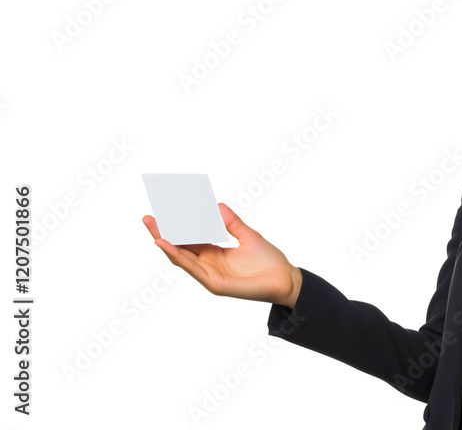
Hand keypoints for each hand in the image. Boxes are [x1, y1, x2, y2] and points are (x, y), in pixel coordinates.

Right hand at [144, 203, 301, 307]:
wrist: (285, 279)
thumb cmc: (269, 261)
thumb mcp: (247, 236)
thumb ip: (231, 223)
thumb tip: (217, 205)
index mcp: (214, 253)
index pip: (189, 238)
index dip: (178, 225)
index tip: (165, 209)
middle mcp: (208, 264)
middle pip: (180, 247)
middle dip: (163, 232)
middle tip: (148, 217)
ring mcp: (209, 275)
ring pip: (181, 257)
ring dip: (165, 242)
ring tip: (152, 226)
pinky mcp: (214, 283)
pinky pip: (192, 268)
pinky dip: (178, 256)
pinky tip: (166, 244)